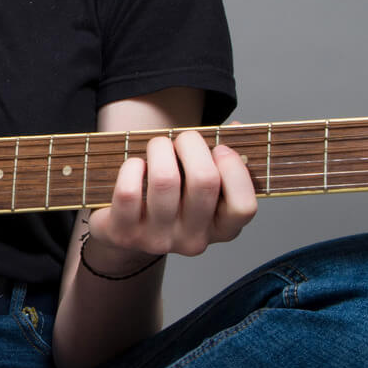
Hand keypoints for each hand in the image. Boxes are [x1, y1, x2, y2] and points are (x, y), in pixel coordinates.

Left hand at [84, 128, 256, 267]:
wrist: (128, 231)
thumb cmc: (174, 198)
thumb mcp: (203, 184)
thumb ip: (224, 158)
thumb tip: (235, 127)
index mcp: (222, 229)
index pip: (243, 206)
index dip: (235, 169)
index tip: (220, 149)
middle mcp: (193, 240)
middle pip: (204, 181)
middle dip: (192, 144)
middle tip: (183, 139)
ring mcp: (159, 240)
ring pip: (165, 180)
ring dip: (160, 148)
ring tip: (158, 146)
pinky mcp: (125, 234)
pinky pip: (129, 192)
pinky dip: (132, 167)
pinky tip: (136, 166)